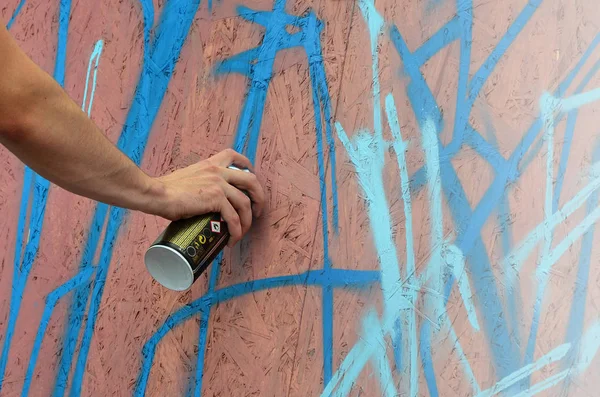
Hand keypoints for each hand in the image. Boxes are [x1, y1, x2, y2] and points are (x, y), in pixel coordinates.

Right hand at [148, 149, 264, 245]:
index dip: (247, 165)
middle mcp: (218, 171)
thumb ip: (202, 183)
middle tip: (257, 211)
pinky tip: (233, 239)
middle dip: (259, 197)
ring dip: (248, 221)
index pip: (234, 156)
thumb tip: (206, 201)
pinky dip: (236, 230)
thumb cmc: (166, 190)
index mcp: (210, 164)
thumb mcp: (188, 178)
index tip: (251, 175)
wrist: (156, 194)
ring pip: (245, 203)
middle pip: (251, 180)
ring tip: (242, 233)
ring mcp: (218, 184)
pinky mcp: (216, 198)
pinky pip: (234, 217)